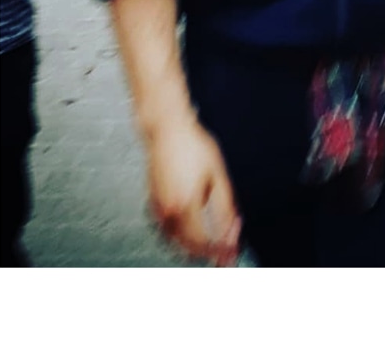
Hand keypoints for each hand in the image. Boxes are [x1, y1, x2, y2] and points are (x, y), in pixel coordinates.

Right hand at [145, 114, 241, 264]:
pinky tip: (193, 229)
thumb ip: (225, 209)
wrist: (167, 128)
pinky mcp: (153, 202)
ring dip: (193, 247)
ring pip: (175, 242)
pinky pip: (166, 230)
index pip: (203, 244)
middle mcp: (168, 212)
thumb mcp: (218, 176)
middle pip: (187, 248)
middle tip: (225, 252)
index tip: (231, 256)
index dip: (220, 252)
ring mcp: (157, 208)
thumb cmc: (193, 146)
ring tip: (213, 242)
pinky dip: (180, 237)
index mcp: (185, 206)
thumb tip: (231, 232)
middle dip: (208, 254)